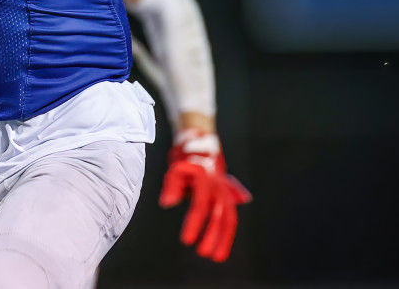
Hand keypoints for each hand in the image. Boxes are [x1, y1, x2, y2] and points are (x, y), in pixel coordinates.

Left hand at [159, 129, 250, 261]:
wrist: (202, 142)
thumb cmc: (185, 157)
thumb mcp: (175, 166)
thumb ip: (171, 184)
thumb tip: (167, 202)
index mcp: (205, 178)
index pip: (200, 206)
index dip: (194, 224)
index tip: (187, 240)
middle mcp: (219, 186)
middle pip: (219, 215)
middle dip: (212, 236)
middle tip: (202, 253)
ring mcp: (226, 191)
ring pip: (229, 218)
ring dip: (224, 239)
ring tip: (216, 257)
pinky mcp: (229, 196)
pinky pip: (231, 216)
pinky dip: (228, 232)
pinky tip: (223, 247)